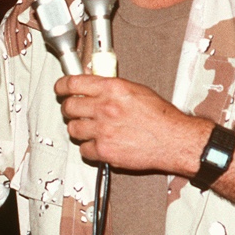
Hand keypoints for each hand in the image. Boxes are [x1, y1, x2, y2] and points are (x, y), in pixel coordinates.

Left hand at [55, 74, 207, 174]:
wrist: (174, 140)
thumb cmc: (161, 117)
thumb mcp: (136, 90)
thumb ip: (111, 86)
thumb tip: (93, 83)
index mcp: (112, 89)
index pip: (72, 83)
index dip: (61, 86)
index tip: (60, 89)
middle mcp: (105, 108)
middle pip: (68, 107)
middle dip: (70, 109)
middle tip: (76, 111)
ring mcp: (103, 131)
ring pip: (73, 129)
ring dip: (79, 129)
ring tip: (91, 129)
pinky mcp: (104, 151)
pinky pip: (84, 150)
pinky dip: (89, 148)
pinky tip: (100, 144)